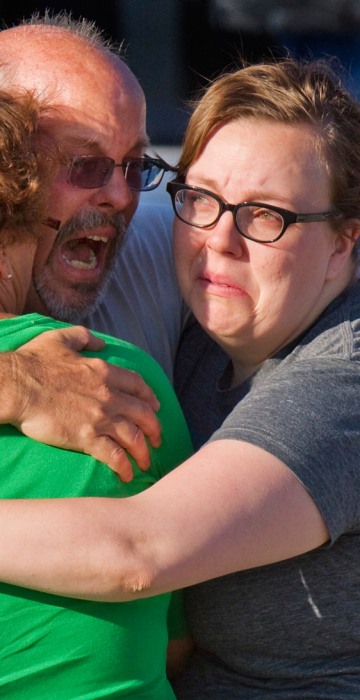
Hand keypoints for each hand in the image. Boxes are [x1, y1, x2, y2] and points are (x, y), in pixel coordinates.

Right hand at [4, 325, 160, 481]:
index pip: (138, 385)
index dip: (150, 397)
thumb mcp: (61, 339)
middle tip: (158, 439)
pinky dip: (124, 466)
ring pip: (134, 437)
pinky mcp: (87, 438)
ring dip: (143, 451)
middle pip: (143, 413)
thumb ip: (84, 338)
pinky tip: (126, 475)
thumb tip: (100, 343)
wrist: (17, 386)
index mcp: (105, 372)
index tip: (155, 407)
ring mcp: (100, 418)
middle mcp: (109, 395)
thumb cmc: (34, 362)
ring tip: (145, 462)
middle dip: (155, 428)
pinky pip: (114, 455)